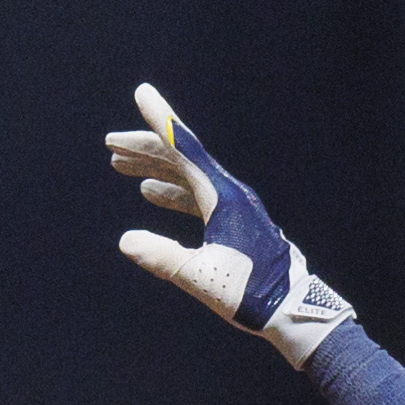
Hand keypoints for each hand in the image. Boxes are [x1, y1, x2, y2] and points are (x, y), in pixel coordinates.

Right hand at [105, 82, 355, 362]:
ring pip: (188, 175)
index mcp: (225, 198)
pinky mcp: (235, 221)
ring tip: (121, 165)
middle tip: (111, 143)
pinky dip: (172, 191)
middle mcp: (231, 194)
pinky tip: (151, 193)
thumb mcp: (203, 278)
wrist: (293, 310)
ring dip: (155, 168)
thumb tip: (126, 241)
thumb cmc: (254, 295)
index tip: (142, 93)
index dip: (162, 120)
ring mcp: (234, 206)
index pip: (187, 149)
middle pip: (183, 158)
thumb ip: (164, 259)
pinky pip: (197, 195)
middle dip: (145, 148)